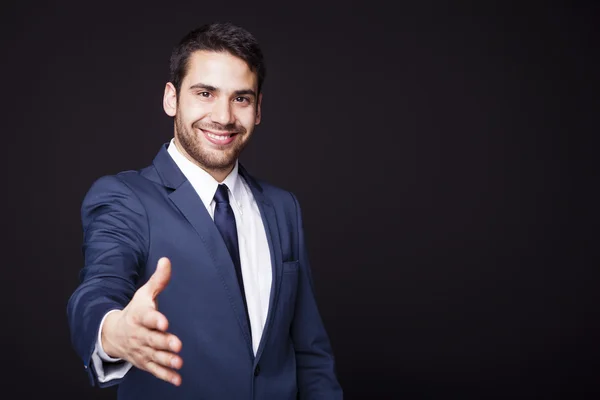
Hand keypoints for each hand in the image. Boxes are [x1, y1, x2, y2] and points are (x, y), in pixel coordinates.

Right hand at [101, 257, 182, 385]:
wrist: (112, 334)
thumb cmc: (134, 311)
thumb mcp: (144, 294)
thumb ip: (158, 280)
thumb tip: (166, 260)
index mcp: (139, 316)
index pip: (147, 317)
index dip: (155, 320)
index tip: (164, 322)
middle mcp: (139, 334)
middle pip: (152, 339)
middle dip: (163, 342)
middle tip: (177, 344)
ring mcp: (141, 350)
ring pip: (154, 356)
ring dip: (166, 360)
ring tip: (178, 362)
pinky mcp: (144, 362)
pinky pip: (154, 370)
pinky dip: (165, 376)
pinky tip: (178, 379)